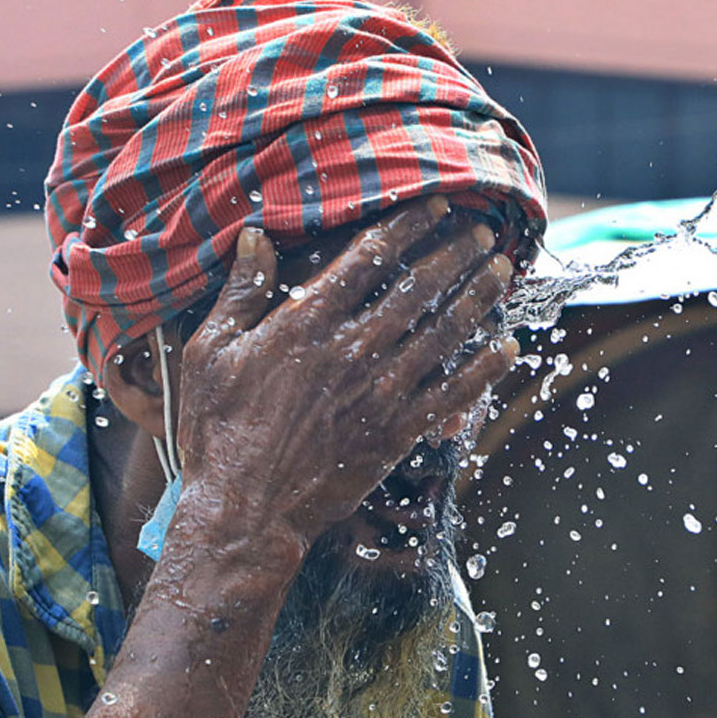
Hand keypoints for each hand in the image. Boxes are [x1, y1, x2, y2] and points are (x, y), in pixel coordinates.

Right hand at [172, 196, 516, 546]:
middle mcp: (352, 351)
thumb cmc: (218, 432)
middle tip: (482, 230)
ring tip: (502, 270)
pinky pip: (452, 395)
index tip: (437, 206)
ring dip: (478, 297)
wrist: (245, 511)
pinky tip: (506, 348)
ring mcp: (379, 393)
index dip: (408, 225)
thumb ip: (239, 292)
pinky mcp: (395, 434)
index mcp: (306, 323)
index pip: (369, 258)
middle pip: (418, 288)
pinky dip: (483, 370)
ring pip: (444, 334)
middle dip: (455, 253)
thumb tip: (256, 236)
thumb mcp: (210, 353)